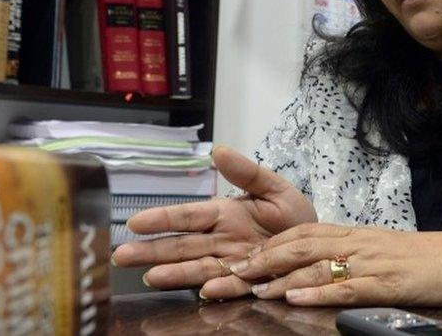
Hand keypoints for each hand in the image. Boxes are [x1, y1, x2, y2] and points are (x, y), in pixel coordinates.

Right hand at [110, 146, 317, 298]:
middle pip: (181, 245)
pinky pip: (232, 286)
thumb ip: (247, 172)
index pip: (187, 215)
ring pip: (197, 267)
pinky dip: (219, 288)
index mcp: (224, 214)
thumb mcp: (275, 188)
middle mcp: (221, 240)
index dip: (161, 219)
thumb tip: (218, 150)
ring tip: (148, 277)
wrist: (322, 247)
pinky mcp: (250, 283)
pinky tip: (203, 291)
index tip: (134, 222)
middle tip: (120, 256)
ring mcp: (232, 264)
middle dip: (151, 251)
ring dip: (173, 273)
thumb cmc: (295, 217)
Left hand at [228, 223, 441, 306]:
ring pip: (318, 266)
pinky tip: (298, 299)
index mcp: (353, 234)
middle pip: (300, 246)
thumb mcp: (380, 250)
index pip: (301, 233)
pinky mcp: (388, 284)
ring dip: (282, 277)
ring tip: (255, 287)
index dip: (269, 244)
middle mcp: (357, 243)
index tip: (241, 256)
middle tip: (234, 271)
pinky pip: (348, 287)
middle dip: (264, 258)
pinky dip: (319, 293)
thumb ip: (348, 253)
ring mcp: (371, 262)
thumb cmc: (423, 259)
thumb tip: (316, 265)